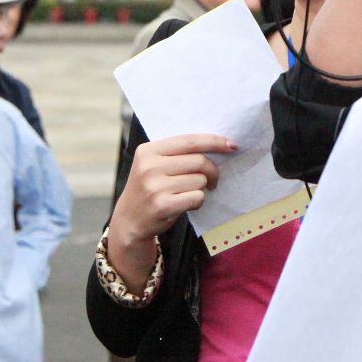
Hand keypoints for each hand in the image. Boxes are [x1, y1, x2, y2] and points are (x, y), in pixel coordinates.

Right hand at [110, 133, 234, 291]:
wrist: (129, 220)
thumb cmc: (150, 188)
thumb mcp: (154, 164)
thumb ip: (177, 153)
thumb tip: (218, 144)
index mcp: (148, 150)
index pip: (190, 141)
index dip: (214, 142)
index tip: (232, 145)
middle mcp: (149, 166)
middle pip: (199, 161)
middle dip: (212, 171)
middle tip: (213, 180)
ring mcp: (155, 186)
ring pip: (199, 180)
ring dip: (201, 188)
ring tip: (188, 194)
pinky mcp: (162, 205)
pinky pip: (197, 197)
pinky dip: (198, 201)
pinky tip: (186, 204)